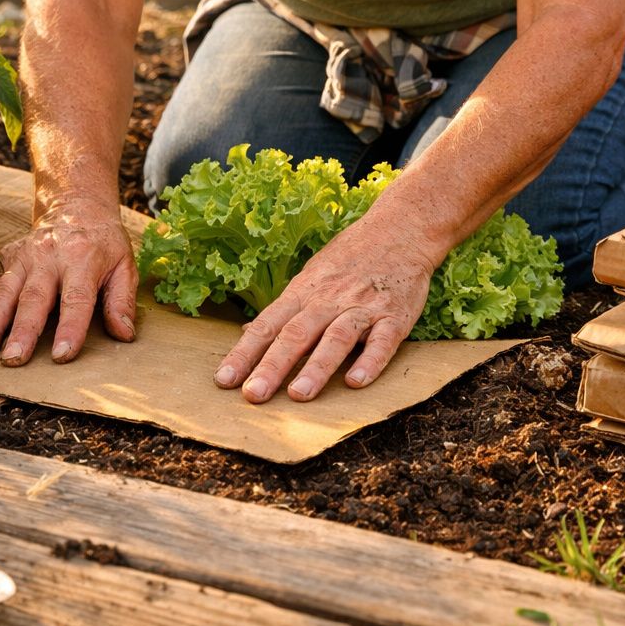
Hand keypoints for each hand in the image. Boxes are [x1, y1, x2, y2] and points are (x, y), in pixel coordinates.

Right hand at [0, 200, 137, 364]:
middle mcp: (49, 257)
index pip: (76, 299)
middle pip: (34, 298)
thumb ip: (122, 301)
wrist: (76, 206)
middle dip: (23, 330)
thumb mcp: (124, 266)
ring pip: (5, 291)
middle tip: (13, 359)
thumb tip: (124, 335)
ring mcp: (24, 256)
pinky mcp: (6, 257)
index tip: (63, 355)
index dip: (71, 328)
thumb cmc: (103, 244)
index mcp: (83, 260)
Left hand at [213, 215, 435, 402]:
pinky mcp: (395, 316)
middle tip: (253, 395)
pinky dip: (370, 360)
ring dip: (317, 367)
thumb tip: (247, 333)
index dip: (245, 353)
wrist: (399, 230)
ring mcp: (362, 307)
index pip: (267, 325)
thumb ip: (284, 309)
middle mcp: (329, 300)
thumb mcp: (310, 277)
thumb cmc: (349, 257)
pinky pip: (383, 340)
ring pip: (336, 338)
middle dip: (272, 366)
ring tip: (298, 395)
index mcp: (304, 292)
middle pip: (296, 334)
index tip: (224, 380)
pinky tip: (356, 381)